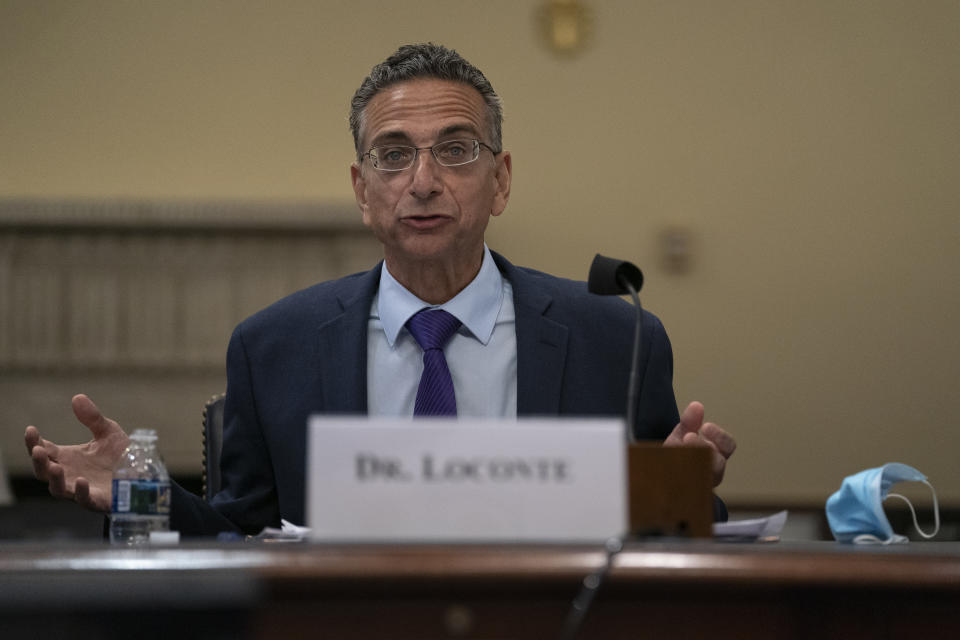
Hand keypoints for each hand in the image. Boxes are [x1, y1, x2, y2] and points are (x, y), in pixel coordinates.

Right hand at [24, 394, 129, 512]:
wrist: (144, 474)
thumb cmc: (122, 455)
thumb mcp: (108, 432)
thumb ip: (92, 418)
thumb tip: (77, 397)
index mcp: (68, 457)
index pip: (44, 450)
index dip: (34, 441)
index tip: (30, 429)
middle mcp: (69, 474)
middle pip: (44, 471)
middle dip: (38, 461)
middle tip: (36, 449)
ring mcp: (82, 490)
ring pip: (58, 489)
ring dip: (54, 479)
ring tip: (54, 466)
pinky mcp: (98, 501)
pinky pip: (85, 500)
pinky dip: (80, 492)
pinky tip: (81, 481)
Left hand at [664, 401, 736, 486]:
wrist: (660, 479)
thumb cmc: (677, 456)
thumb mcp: (682, 436)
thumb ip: (689, 422)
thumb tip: (697, 405)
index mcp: (716, 456)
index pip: (728, 446)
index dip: (720, 437)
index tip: (706, 426)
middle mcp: (712, 474)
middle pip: (717, 465)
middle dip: (703, 449)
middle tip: (688, 438)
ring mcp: (699, 487)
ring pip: (703, 479)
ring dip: (690, 464)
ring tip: (676, 453)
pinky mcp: (686, 497)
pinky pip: (685, 493)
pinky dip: (676, 481)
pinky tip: (667, 469)